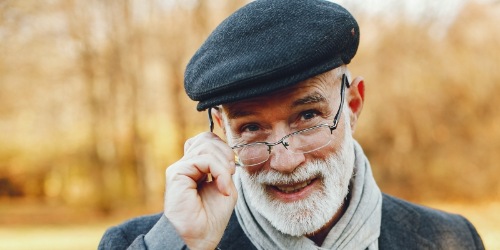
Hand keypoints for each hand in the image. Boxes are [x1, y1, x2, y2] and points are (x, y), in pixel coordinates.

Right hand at [164, 132, 237, 249]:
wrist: (200, 237)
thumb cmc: (212, 217)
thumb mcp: (225, 186)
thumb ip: (225, 167)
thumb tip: (228, 153)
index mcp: (196, 167)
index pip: (208, 140)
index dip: (223, 148)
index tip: (232, 168)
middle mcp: (186, 164)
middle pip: (206, 138)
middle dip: (225, 152)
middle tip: (231, 172)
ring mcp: (180, 167)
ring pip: (205, 146)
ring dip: (223, 163)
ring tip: (226, 182)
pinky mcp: (177, 172)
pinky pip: (203, 160)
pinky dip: (219, 171)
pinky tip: (222, 187)